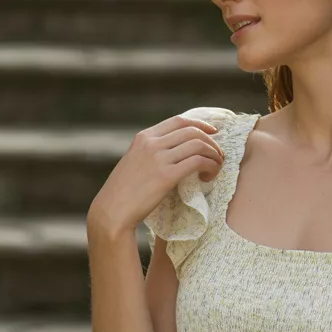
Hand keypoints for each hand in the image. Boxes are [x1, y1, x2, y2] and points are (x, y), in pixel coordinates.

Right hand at [87, 114, 224, 239]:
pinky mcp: (166, 176)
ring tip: (216, 168)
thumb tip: (176, 152)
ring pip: (199, 145)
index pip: (179, 121)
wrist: (112, 211)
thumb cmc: (124, 192)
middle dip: (212, 142)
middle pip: (193, 131)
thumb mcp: (135, 162)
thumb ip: (151, 152)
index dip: (201, 125)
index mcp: (143, 137)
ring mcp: (158, 158)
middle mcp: (151, 143)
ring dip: (214, 155)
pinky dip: (210, 167)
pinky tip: (208, 177)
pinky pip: (198, 162)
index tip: (214, 133)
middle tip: (219, 156)